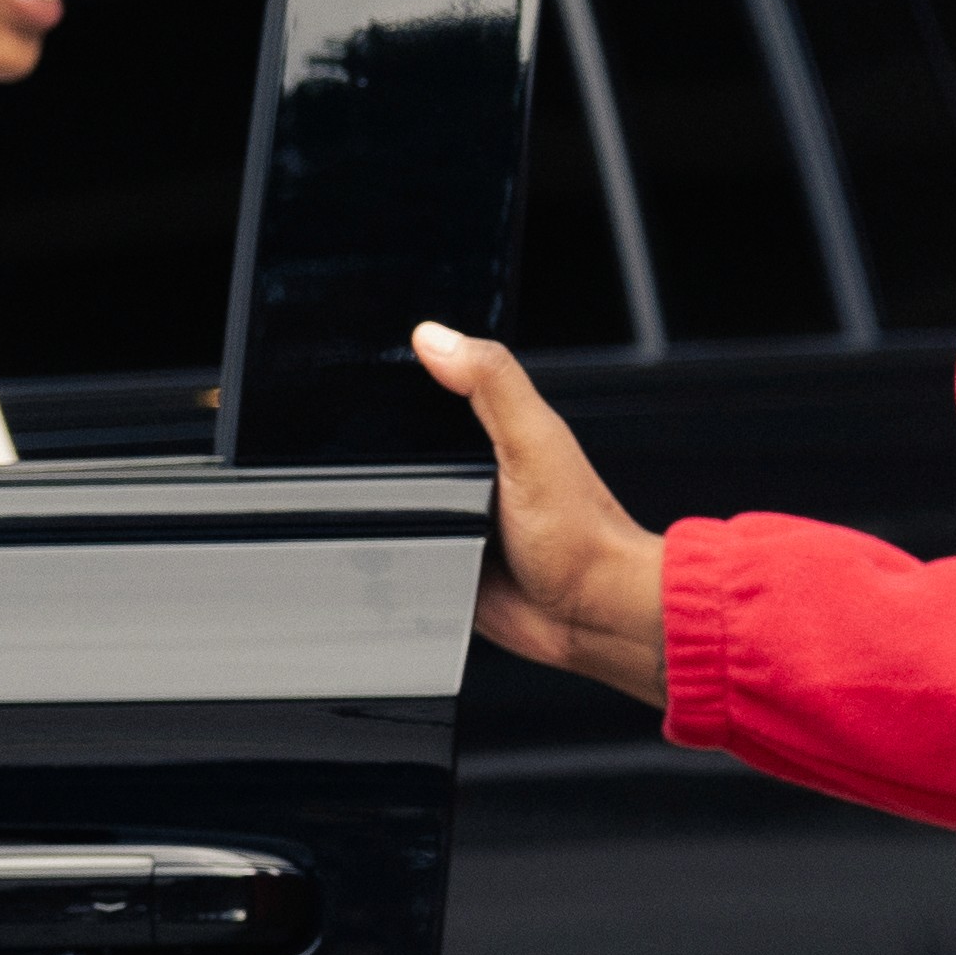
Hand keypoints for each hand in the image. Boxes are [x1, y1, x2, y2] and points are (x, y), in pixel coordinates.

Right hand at [409, 322, 667, 706]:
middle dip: (379, 447)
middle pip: (402, 443)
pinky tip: (399, 543)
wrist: (588, 617)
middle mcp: (472, 469)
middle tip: (371, 453)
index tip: (367, 366)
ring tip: (397, 505)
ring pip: (392, 496)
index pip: (434, 384)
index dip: (401, 371)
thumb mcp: (533, 443)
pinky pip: (396, 547)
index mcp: (495, 429)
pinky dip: (387, 545)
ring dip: (383, 501)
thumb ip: (492, 384)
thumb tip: (436, 337)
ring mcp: (454, 516)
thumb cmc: (582, 535)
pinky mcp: (441, 559)